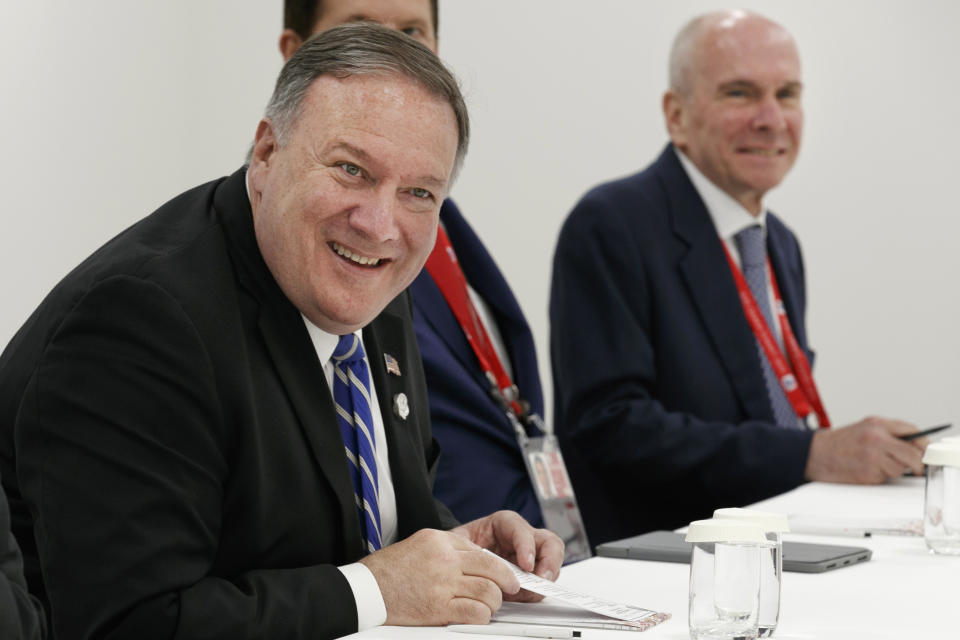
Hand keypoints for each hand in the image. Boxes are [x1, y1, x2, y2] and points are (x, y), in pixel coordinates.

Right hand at [359, 528, 518, 625]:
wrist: (366, 589)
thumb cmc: (390, 569)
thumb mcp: (420, 543)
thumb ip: (448, 547)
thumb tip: (475, 556)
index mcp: (440, 541)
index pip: (481, 551)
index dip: (498, 566)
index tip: (504, 574)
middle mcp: (444, 559)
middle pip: (492, 569)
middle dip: (506, 581)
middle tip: (509, 588)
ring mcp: (442, 584)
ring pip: (489, 591)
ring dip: (494, 601)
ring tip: (489, 605)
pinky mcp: (438, 608)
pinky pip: (475, 613)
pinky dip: (482, 617)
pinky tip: (477, 616)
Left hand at [451, 510, 564, 602]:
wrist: (459, 556)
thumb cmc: (460, 544)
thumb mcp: (457, 541)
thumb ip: (465, 549)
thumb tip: (472, 561)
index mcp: (504, 524)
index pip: (522, 530)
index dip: (526, 546)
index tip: (525, 565)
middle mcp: (522, 538)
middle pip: (549, 542)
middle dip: (549, 561)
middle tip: (541, 579)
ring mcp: (530, 555)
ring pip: (553, 561)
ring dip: (548, 577)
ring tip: (534, 591)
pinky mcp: (531, 573)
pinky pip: (544, 580)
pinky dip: (539, 590)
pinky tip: (527, 596)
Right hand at [804, 416, 925, 482]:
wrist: (815, 454)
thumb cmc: (839, 443)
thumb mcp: (864, 428)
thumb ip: (889, 433)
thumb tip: (915, 446)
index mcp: (877, 424)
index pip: (913, 433)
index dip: (923, 445)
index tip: (926, 452)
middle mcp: (876, 438)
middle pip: (913, 454)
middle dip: (917, 464)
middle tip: (916, 468)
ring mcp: (872, 456)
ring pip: (901, 468)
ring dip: (894, 471)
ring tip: (876, 465)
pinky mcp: (868, 473)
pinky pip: (886, 478)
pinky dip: (880, 477)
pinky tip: (866, 470)